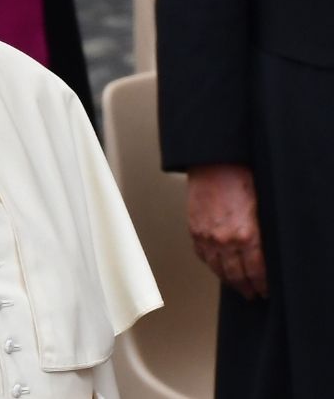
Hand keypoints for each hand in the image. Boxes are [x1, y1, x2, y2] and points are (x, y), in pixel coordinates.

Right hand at [187, 164, 267, 298]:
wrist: (213, 164)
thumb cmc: (239, 178)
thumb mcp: (260, 208)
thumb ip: (260, 234)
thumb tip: (264, 253)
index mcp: (246, 235)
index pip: (255, 271)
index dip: (261, 284)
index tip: (264, 290)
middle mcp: (225, 240)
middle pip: (235, 274)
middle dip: (245, 287)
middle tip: (251, 294)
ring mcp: (207, 236)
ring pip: (217, 268)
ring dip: (228, 280)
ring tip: (235, 286)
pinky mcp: (194, 230)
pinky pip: (202, 255)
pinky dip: (210, 264)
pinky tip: (216, 266)